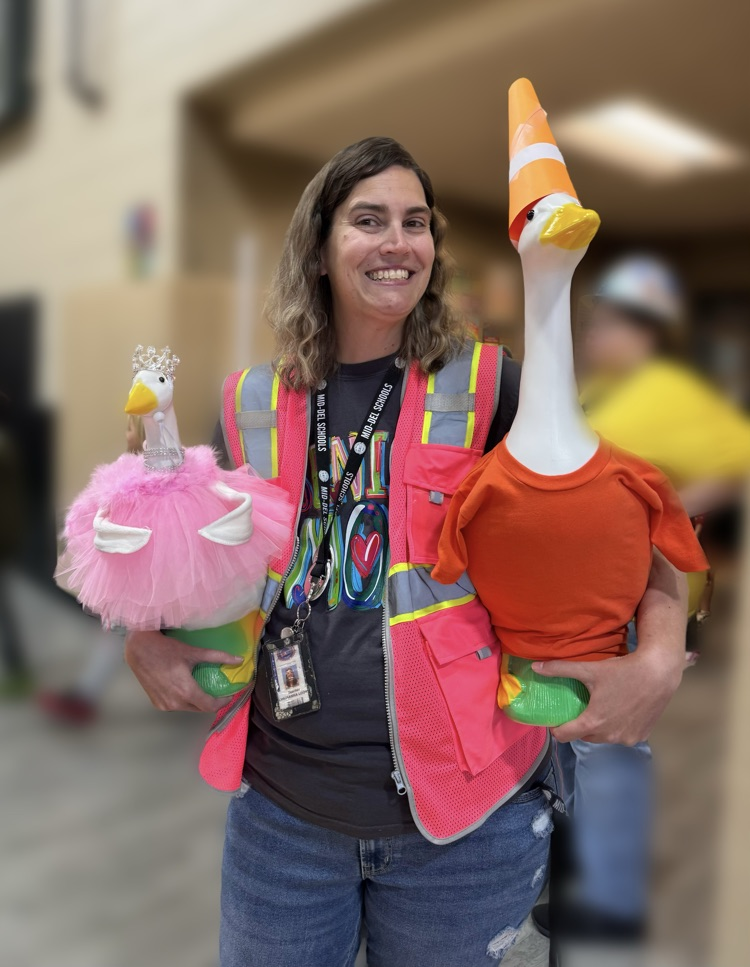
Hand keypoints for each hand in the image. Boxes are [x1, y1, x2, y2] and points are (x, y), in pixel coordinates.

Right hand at [124, 629, 242, 712]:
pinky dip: (183, 700)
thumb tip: (239, 659)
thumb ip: (218, 657)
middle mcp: (175, 702)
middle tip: (217, 691)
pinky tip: (186, 689)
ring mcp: (164, 705)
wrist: (140, 650)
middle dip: (210, 702)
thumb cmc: (167, 650)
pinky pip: (176, 705)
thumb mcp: (194, 652)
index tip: (228, 695)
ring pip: (187, 708)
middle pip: (199, 708)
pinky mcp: (157, 704)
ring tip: (203, 689)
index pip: (209, 706)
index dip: (222, 702)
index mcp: (186, 691)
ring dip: (197, 702)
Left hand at [533, 648, 683, 744]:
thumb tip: (534, 666)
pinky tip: (620, 711)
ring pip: (604, 737)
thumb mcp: (589, 669)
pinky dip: (618, 727)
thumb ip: (560, 669)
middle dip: (580, 725)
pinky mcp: (641, 736)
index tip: (556, 719)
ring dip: (600, 727)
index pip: (565, 736)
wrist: (659, 673)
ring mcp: (627, 738)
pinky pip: (622, 736)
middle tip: (581, 708)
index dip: (557, 728)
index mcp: (593, 722)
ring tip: (602, 708)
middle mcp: (609, 735)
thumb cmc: (622, 671)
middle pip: (585, 736)